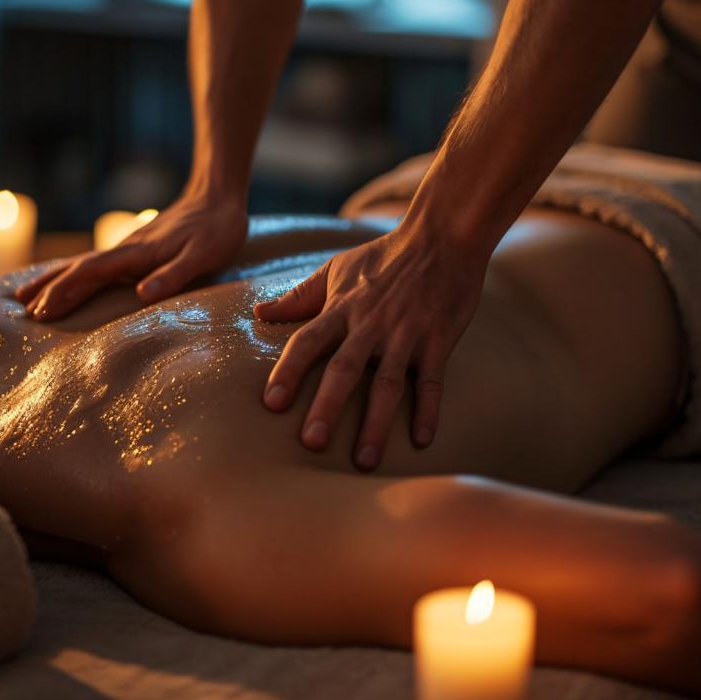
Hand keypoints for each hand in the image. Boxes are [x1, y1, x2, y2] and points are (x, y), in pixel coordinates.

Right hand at [16, 189, 247, 319]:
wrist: (217, 196)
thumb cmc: (216, 230)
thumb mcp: (202, 256)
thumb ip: (173, 274)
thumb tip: (142, 294)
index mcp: (137, 254)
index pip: (92, 272)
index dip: (66, 290)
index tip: (44, 310)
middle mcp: (126, 250)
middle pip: (79, 269)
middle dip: (51, 289)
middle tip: (26, 312)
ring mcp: (128, 249)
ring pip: (83, 266)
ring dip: (54, 280)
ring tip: (26, 297)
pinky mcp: (135, 250)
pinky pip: (96, 265)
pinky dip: (74, 274)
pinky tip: (67, 279)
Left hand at [254, 220, 485, 470]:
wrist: (443, 238)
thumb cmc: (384, 256)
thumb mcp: (336, 270)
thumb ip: (298, 297)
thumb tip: (258, 314)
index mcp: (343, 308)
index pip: (308, 341)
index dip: (289, 371)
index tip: (271, 403)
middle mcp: (371, 325)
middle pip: (345, 369)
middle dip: (327, 406)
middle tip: (311, 443)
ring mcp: (406, 335)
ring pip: (388, 384)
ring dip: (377, 423)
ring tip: (364, 461)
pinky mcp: (438, 341)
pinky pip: (432, 382)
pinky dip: (429, 410)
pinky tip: (422, 441)